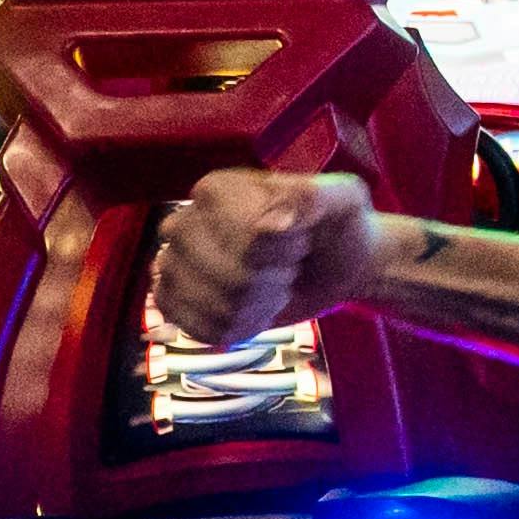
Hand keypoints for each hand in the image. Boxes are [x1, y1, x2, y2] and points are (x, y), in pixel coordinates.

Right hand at [154, 167, 391, 346]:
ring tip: (273, 287)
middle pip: (225, 274)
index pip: (243, 234)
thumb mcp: (344, 199)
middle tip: (288, 268)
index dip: (282, 249)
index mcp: (216, 190)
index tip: (301, 241)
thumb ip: (313, 198)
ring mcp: (173, 263)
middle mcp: (183, 223)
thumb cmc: (336, 226)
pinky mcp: (175, 301)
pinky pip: (199, 329)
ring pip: (212, 304)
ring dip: (258, 306)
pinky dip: (238, 328)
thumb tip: (270, 223)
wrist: (333, 266)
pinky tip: (255, 310)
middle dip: (272, 281)